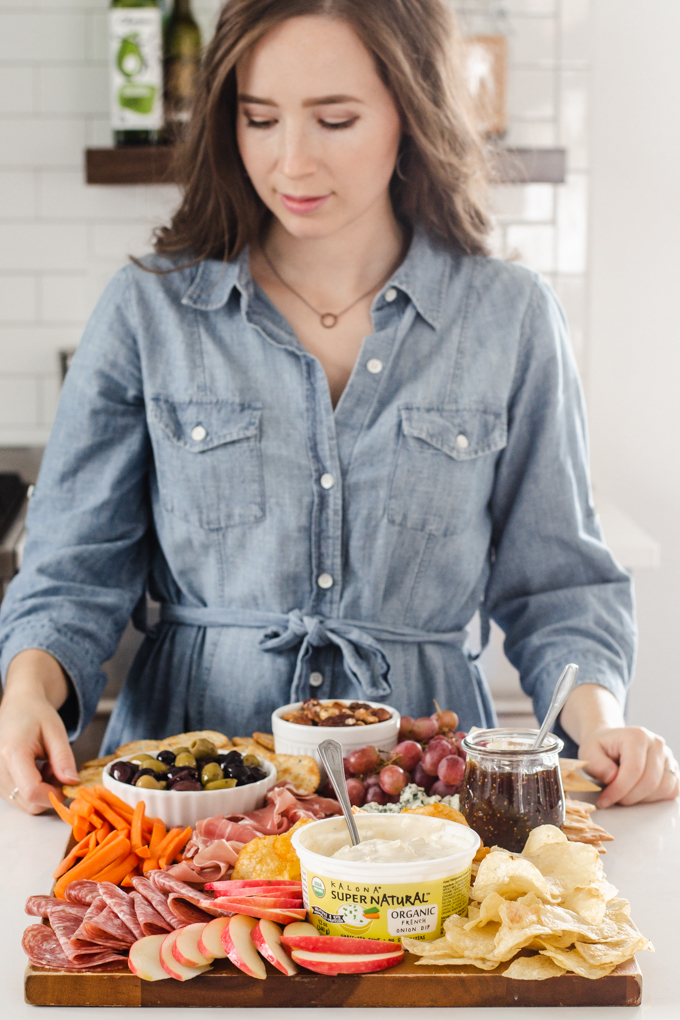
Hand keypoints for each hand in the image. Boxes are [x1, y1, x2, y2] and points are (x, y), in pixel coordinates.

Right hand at [0, 649, 78, 813]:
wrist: (17, 705)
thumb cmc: (37, 715)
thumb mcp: (56, 732)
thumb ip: (64, 759)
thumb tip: (72, 783)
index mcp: (12, 753)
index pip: (32, 792)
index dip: (54, 794)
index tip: (68, 784)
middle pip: (28, 803)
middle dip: (50, 793)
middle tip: (58, 770)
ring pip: (24, 803)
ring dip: (41, 792)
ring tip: (47, 767)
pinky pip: (17, 798)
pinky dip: (32, 790)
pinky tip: (37, 770)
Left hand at [579, 726, 679, 807]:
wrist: (611, 743)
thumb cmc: (600, 748)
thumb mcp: (588, 752)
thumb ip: (597, 764)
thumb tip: (612, 777)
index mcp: (636, 735)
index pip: (634, 769)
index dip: (619, 789)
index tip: (604, 800)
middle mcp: (656, 743)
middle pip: (650, 781)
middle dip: (628, 797)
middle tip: (612, 799)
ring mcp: (668, 756)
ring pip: (663, 788)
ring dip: (641, 799)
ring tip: (623, 793)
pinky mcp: (673, 769)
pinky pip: (671, 790)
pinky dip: (654, 798)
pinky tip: (636, 793)